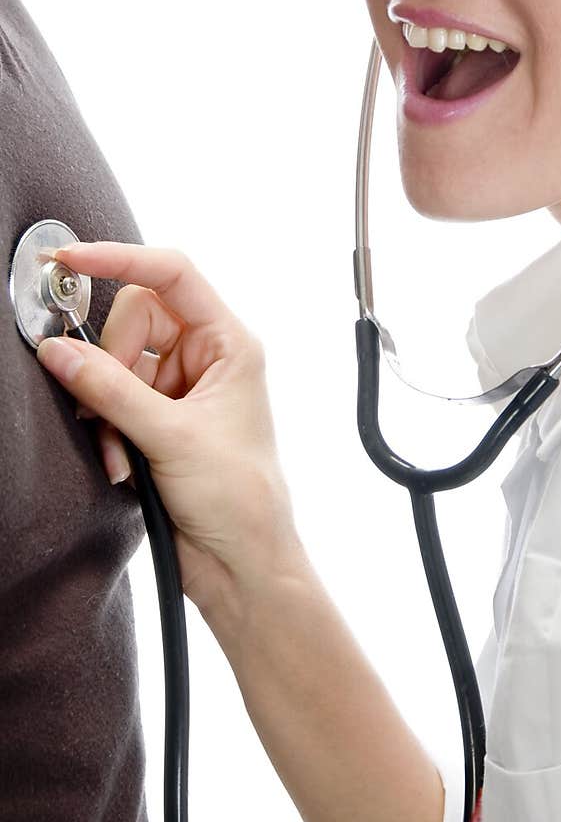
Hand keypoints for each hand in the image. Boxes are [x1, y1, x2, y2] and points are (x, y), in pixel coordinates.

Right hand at [36, 241, 299, 617]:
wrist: (241, 563)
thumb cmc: (239, 497)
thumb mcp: (171, 438)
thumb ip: (110, 390)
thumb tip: (59, 350)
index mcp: (229, 343)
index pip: (172, 274)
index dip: (121, 259)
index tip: (71, 259)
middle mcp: (206, 357)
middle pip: (132, 320)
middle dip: (109, 363)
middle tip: (108, 408)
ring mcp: (180, 387)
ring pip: (114, 364)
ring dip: (106, 408)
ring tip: (125, 452)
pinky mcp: (158, 418)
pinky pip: (111, 400)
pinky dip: (108, 431)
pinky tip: (125, 465)